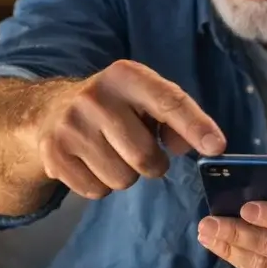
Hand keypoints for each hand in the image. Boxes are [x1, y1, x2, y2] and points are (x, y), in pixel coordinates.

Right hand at [33, 59, 225, 199]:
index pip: (168, 102)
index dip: (195, 126)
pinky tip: (93, 162)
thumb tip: (191, 146)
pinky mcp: (53, 155)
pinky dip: (102, 185)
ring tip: (114, 154)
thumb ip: (176, 119)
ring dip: (127, 175)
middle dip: (154, 164)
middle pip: (145, 156)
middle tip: (142, 152)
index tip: (217, 147)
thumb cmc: (115, 106)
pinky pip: (97, 191)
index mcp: (126, 76)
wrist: (49, 110)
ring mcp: (70, 127)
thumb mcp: (146, 100)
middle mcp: (95, 98)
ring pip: (122, 179)